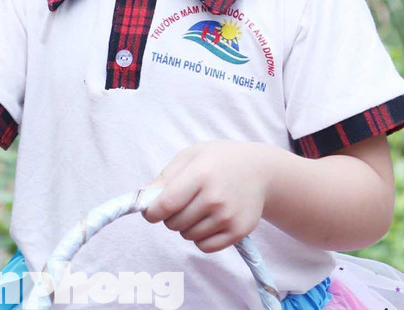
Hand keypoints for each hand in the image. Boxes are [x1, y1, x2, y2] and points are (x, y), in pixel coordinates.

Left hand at [142, 141, 267, 253]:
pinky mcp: (238, 231)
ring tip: (199, 208)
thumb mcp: (191, 156)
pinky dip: (200, 238)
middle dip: (170, 217)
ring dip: (186, 226)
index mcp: (201, 175)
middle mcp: (215, 198)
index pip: (166, 204)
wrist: (260, 170)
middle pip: (174, 223)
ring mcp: (228, 217)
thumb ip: (166, 177)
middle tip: (182, 203)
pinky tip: (208, 221)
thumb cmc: (219, 160)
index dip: (152, 212)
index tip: (150, 212)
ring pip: (188, 235)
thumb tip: (143, 198)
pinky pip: (205, 247)